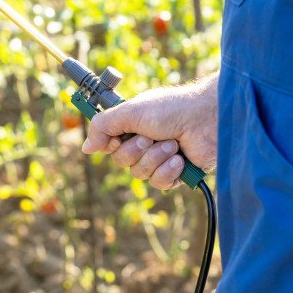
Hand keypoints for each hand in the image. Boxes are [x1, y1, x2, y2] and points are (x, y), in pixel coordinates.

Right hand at [81, 73, 218, 189]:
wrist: (206, 118)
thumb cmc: (171, 108)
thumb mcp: (131, 111)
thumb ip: (103, 127)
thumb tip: (86, 148)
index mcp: (131, 126)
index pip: (108, 144)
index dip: (111, 144)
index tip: (118, 137)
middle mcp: (144, 143)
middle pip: (122, 162)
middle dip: (137, 150)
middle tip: (151, 136)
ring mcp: (160, 158)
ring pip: (140, 174)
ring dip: (156, 158)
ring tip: (172, 143)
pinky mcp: (176, 173)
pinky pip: (160, 183)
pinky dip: (168, 170)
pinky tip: (180, 158)